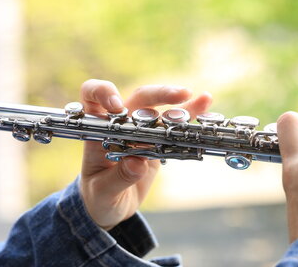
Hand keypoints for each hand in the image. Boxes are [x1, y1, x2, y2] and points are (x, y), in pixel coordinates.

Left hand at [79, 79, 211, 229]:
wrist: (111, 205)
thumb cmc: (98, 196)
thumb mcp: (103, 192)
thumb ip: (118, 178)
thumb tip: (138, 162)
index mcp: (97, 128)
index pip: (92, 94)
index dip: (103, 92)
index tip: (117, 106)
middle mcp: (120, 122)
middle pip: (138, 97)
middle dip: (159, 94)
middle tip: (179, 97)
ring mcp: (140, 129)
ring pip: (160, 107)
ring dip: (180, 103)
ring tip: (200, 99)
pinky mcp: (157, 139)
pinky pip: (173, 124)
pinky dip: (190, 114)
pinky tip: (205, 103)